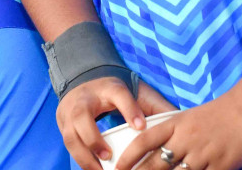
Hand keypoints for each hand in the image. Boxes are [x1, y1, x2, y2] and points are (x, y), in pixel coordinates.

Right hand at [57, 77, 174, 169]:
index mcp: (107, 87)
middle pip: (83, 115)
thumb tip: (180, 119)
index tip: (140, 127)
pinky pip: (68, 145)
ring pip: (70, 135)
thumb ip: (155, 105)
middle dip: (94, 139)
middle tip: (110, 158)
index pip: (118, 94)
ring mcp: (69, 111)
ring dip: (84, 156)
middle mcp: (84, 98)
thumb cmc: (113, 92)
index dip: (129, 110)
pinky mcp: (62, 124)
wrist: (84, 81)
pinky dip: (80, 160)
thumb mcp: (135, 91)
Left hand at [115, 82, 241, 169]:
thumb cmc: (226, 110)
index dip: (128, 157)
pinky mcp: (223, 165)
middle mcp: (187, 139)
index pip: (144, 140)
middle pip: (155, 164)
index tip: (116, 167)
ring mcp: (204, 154)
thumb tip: (162, 152)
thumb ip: (179, 134)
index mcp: (178, 123)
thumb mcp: (195, 117)